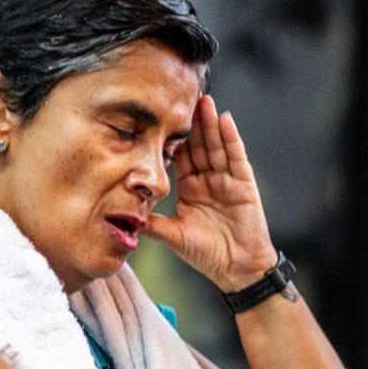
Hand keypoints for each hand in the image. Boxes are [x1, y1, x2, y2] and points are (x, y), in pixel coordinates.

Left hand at [143, 94, 279, 291]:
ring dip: (210, 123)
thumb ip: (152, 223)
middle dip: (190, 123)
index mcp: (189, 189)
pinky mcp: (244, 184)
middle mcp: (207, 180)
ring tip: (203, 100)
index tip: (158, 117)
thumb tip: (123, 215)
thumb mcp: (173, 236)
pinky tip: (224, 119)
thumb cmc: (207, 255)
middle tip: (180, 98)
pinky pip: (236, 157)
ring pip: (216, 146)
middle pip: (197, 145)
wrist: (236, 270)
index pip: (178, 157)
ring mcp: (227, 180)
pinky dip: (231, 138)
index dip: (170, 138)